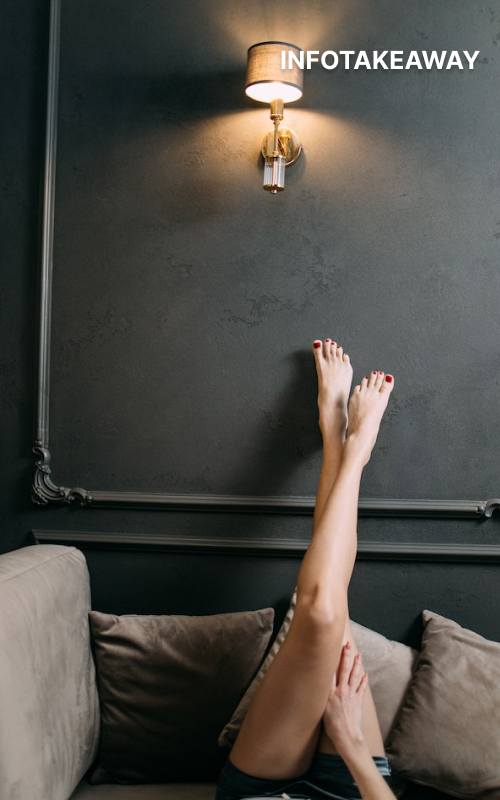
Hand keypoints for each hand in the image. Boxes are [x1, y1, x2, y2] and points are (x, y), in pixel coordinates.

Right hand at [322, 641, 368, 757]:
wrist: (347, 737)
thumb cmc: (332, 727)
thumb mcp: (322, 710)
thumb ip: (322, 696)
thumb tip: (320, 686)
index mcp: (330, 693)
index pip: (331, 671)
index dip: (332, 658)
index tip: (332, 647)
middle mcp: (341, 691)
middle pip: (344, 670)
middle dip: (346, 656)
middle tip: (347, 645)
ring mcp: (351, 695)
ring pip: (355, 676)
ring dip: (357, 664)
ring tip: (358, 655)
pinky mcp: (358, 701)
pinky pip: (362, 688)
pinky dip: (364, 680)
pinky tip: (365, 673)